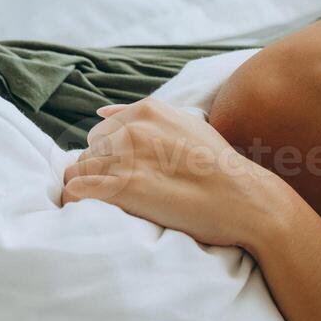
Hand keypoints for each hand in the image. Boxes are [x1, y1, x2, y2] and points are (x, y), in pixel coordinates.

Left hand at [61, 99, 294, 250]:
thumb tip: (101, 110)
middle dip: (101, 171)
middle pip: (90, 151)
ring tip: (112, 204)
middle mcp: (132, 129)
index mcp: (146, 110)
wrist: (244, 200)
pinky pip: (77, 189)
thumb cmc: (220, 167)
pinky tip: (90, 210)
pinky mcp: (123, 188)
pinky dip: (76, 201)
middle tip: (127, 192)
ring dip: (90, 187)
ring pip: (79, 169)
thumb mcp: (186, 124)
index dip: (113, 157)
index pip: (102, 132)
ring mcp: (126, 158)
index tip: (132, 175)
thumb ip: (144, 115)